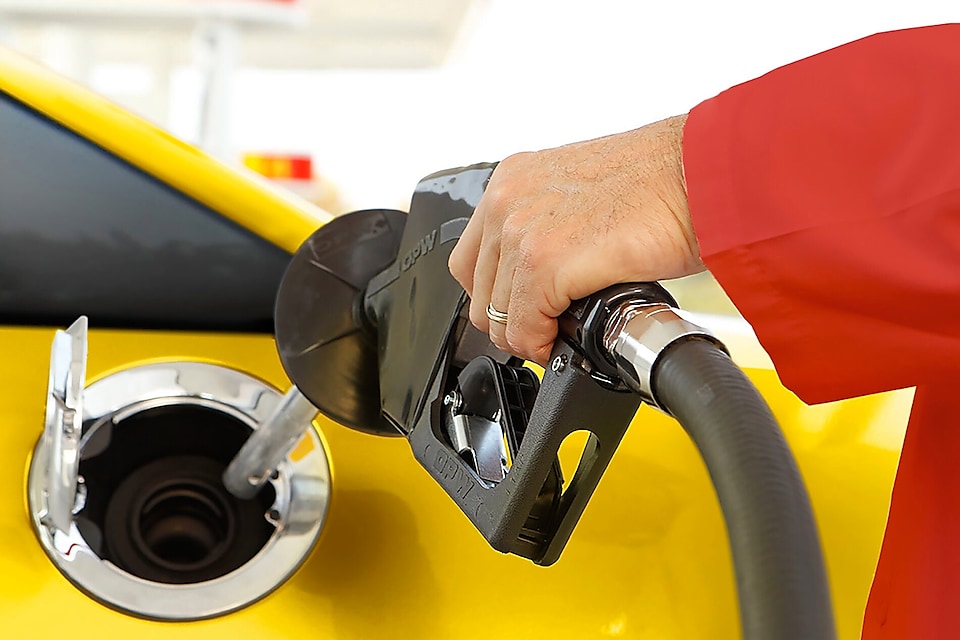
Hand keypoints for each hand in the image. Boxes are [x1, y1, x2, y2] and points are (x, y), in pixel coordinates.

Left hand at [448, 114, 703, 365]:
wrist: (704, 174)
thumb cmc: (665, 181)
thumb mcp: (583, 194)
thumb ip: (550, 226)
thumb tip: (544, 276)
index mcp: (514, 180)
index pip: (472, 259)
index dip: (497, 295)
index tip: (522, 310)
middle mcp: (508, 199)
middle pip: (478, 291)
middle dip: (510, 320)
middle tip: (545, 330)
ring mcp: (521, 230)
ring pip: (497, 315)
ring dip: (528, 335)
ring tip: (560, 334)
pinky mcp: (545, 261)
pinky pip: (524, 327)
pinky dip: (542, 344)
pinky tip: (566, 338)